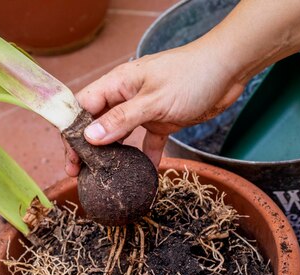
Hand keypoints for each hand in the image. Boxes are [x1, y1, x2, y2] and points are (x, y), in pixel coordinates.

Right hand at [64, 43, 245, 175]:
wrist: (229, 71)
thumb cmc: (191, 77)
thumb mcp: (153, 101)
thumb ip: (122, 119)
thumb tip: (90, 137)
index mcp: (118, 83)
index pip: (84, 106)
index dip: (73, 130)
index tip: (70, 156)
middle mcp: (127, 96)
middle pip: (98, 122)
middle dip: (88, 147)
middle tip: (80, 173)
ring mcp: (144, 109)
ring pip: (120, 133)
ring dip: (112, 154)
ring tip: (102, 177)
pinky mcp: (163, 120)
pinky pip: (148, 141)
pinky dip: (145, 156)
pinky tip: (144, 174)